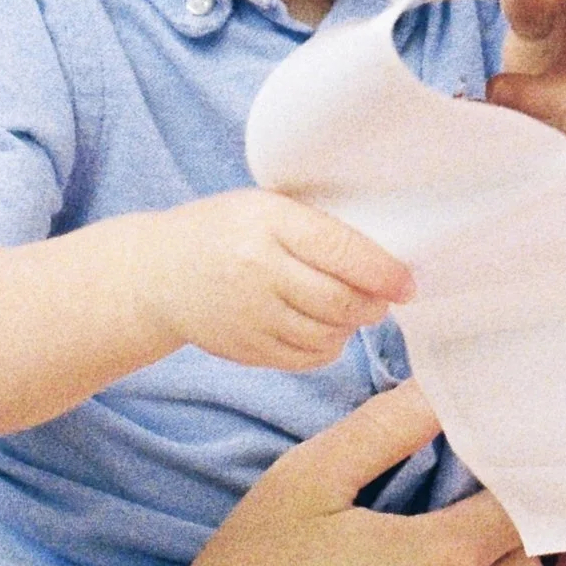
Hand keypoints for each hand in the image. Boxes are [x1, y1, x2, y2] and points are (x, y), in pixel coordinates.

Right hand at [137, 188, 410, 369]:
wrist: (159, 274)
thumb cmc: (223, 232)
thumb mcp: (264, 207)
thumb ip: (315, 227)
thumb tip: (383, 259)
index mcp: (268, 221)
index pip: (341, 250)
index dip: (384, 271)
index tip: (407, 283)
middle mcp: (258, 269)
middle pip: (340, 300)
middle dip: (374, 305)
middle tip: (382, 299)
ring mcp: (251, 314)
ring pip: (328, 334)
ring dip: (350, 326)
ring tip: (348, 311)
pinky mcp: (246, 349)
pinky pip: (306, 358)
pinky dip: (326, 347)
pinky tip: (322, 329)